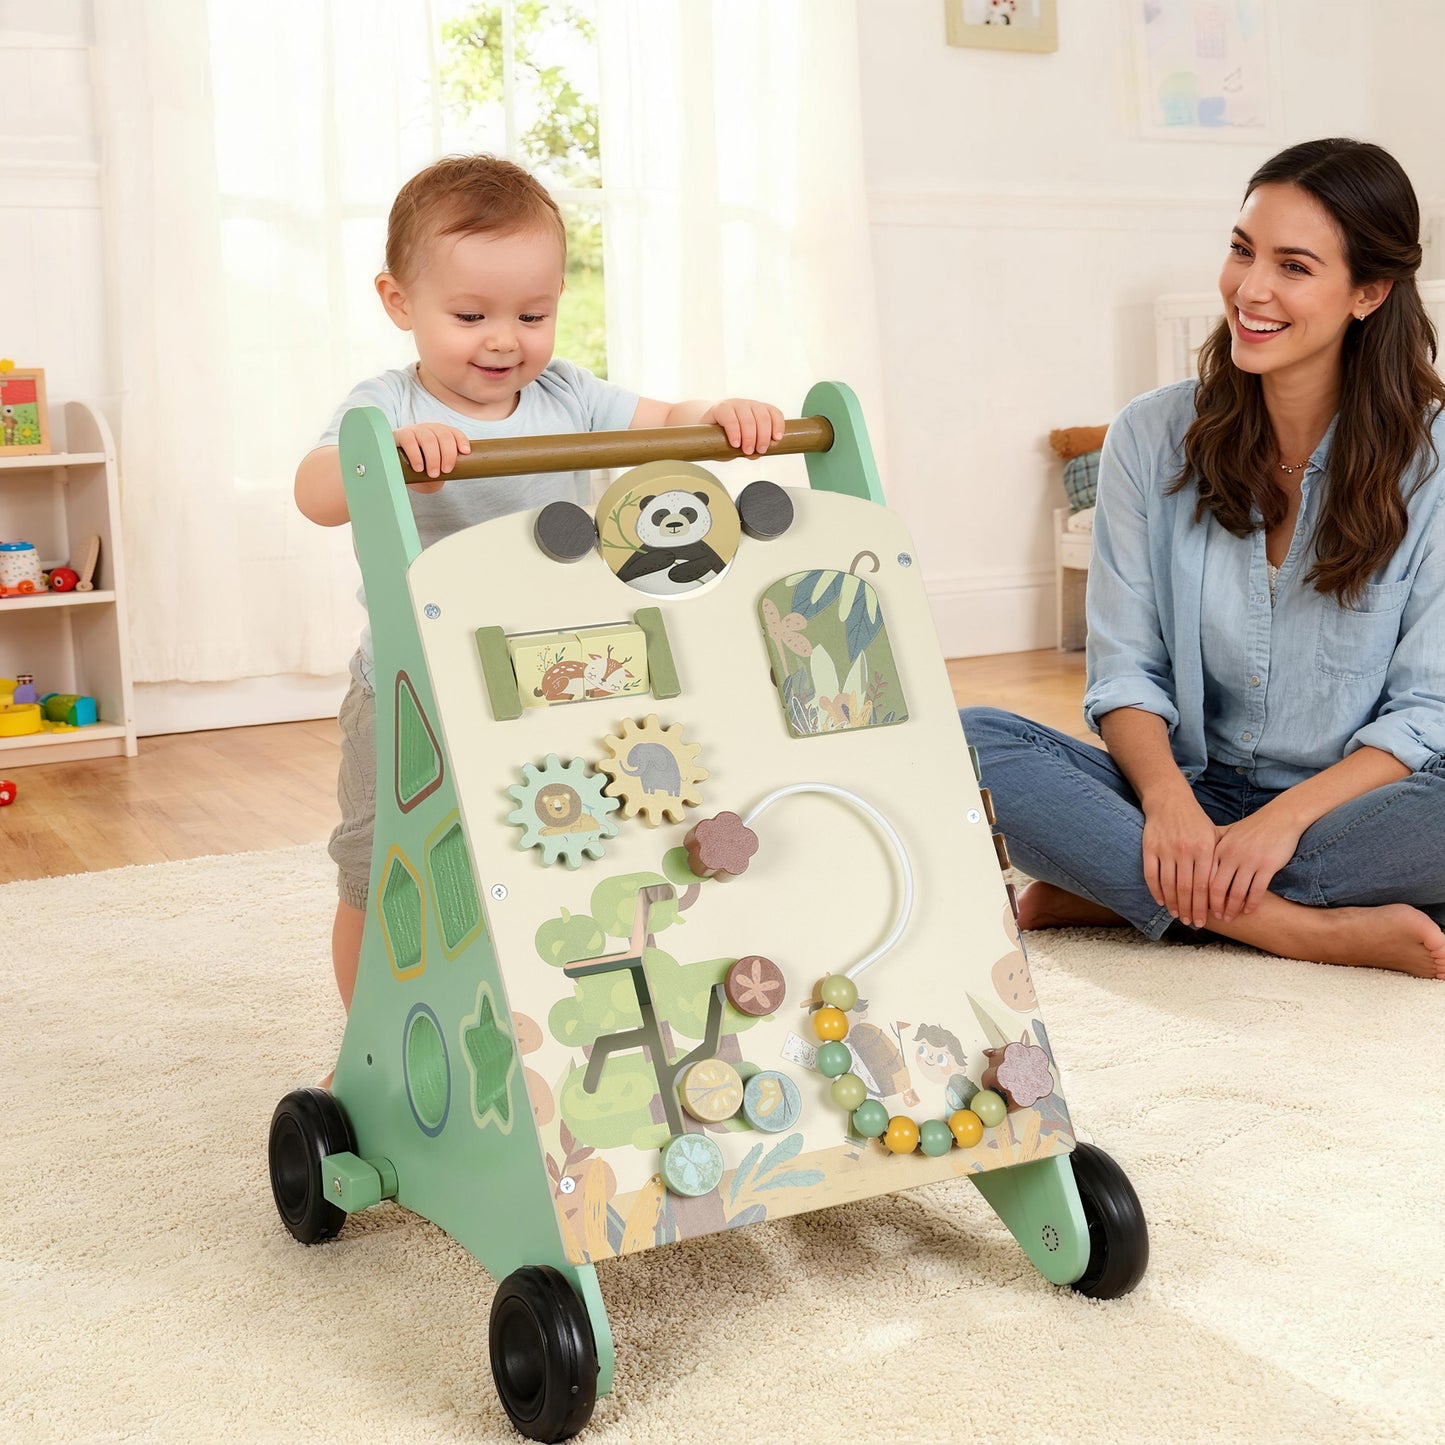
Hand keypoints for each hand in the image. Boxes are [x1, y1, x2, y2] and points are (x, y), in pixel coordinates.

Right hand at [394, 424, 471, 491]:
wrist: (396, 467)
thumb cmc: (420, 469)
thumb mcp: (436, 467)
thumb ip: (445, 468)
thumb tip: (461, 474)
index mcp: (440, 434)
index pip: (454, 432)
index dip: (461, 440)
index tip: (465, 452)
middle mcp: (429, 429)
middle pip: (443, 436)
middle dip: (448, 454)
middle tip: (446, 471)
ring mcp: (415, 431)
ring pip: (429, 439)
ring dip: (434, 457)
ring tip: (433, 474)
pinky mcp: (400, 436)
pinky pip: (410, 441)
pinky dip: (416, 455)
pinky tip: (419, 467)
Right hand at [705, 399, 784, 455]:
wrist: (704, 427)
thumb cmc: (727, 437)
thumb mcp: (743, 443)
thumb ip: (752, 448)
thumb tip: (757, 454)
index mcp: (758, 411)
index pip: (774, 413)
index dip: (778, 426)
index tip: (776, 440)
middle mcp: (748, 405)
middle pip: (763, 418)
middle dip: (763, 437)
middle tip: (759, 450)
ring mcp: (734, 404)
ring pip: (748, 419)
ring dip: (750, 437)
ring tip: (746, 451)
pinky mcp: (720, 408)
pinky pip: (731, 420)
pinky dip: (735, 433)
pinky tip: (735, 443)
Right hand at [1141, 792, 1218, 929]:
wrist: (1169, 800)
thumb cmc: (1195, 822)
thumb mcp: (1213, 836)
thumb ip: (1217, 861)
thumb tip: (1226, 890)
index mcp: (1205, 848)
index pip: (1205, 885)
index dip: (1203, 906)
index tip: (1204, 919)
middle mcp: (1185, 850)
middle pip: (1187, 889)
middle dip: (1189, 909)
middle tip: (1190, 923)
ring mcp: (1166, 849)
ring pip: (1169, 884)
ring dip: (1172, 903)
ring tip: (1176, 915)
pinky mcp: (1149, 847)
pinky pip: (1151, 875)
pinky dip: (1155, 891)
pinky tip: (1160, 901)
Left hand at [1206, 807, 1303, 922]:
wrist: (1281, 818)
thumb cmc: (1252, 829)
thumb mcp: (1228, 835)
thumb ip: (1214, 848)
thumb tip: (1195, 865)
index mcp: (1218, 848)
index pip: (1203, 877)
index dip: (1199, 895)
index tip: (1198, 906)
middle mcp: (1231, 855)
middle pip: (1216, 888)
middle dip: (1214, 907)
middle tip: (1213, 918)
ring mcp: (1249, 861)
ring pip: (1236, 893)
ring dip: (1232, 909)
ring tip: (1230, 918)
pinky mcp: (1267, 866)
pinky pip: (1256, 891)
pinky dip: (1251, 904)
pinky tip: (1249, 911)